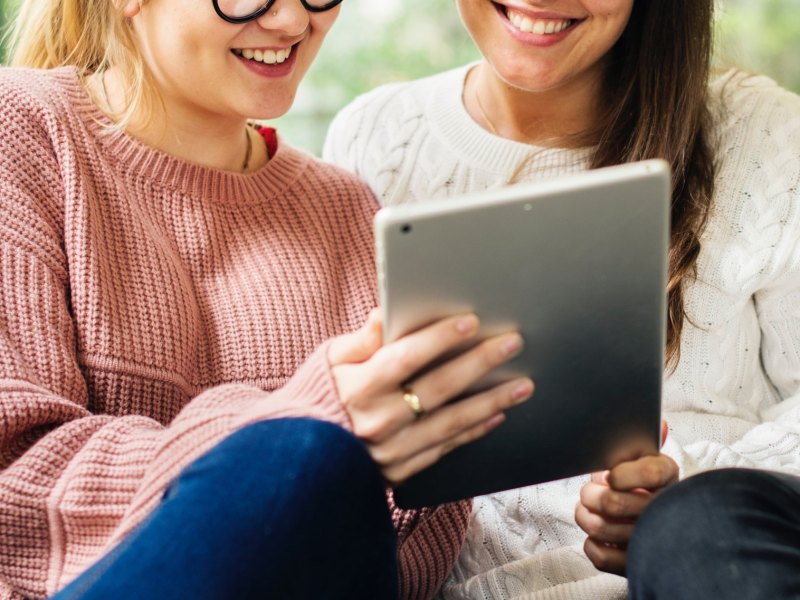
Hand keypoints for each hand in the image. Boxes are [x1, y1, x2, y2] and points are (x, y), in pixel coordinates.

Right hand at [329, 310, 533, 484]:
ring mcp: (391, 451)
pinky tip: (496, 415)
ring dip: (491, 401)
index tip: (470, 321)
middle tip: (512, 344)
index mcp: (357, 388)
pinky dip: (472, 431)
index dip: (439, 338)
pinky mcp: (400, 472)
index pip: (405, 357)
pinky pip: (445, 449)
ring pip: (451, 423)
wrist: (297, 456)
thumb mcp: (328, 362)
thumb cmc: (316, 398)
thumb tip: (385, 312)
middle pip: (438, 388)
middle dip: (479, 363)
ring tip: (522, 384)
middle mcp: (377, 421)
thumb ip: (360, 340)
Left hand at [575, 421, 677, 574]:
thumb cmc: (645, 487)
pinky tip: (596, 535)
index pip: (651, 473)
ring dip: (585, 517)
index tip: (610, 476)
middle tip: (590, 491)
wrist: (665, 529)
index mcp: (668, 479)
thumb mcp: (648, 460)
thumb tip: (660, 423)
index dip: (624, 474)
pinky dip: (591, 545)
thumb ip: (646, 441)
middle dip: (591, 495)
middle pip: (614, 502)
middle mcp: (664, 511)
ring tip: (587, 509)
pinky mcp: (635, 565)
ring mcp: (651, 541)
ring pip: (602, 528)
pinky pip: (601, 557)